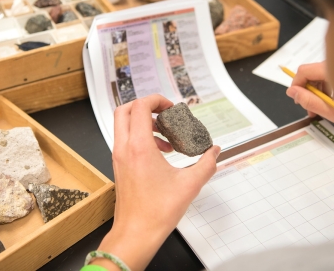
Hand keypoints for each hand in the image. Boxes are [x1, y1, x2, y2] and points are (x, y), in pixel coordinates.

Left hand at [92, 94, 220, 270]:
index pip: (140, 107)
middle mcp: (124, 148)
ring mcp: (118, 157)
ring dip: (144, 123)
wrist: (136, 233)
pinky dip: (141, 137)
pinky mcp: (119, 165)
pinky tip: (161, 153)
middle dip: (146, 106)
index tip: (172, 108)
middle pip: (124, 110)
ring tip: (167, 138)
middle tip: (165, 114)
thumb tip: (215, 152)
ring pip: (123, 125)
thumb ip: (206, 164)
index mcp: (138, 147)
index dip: (156, 100)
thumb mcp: (190, 185)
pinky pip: (126, 140)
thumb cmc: (156, 212)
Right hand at [286, 62, 333, 124]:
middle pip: (312, 72)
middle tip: (309, 107)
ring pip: (320, 73)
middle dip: (306, 89)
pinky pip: (330, 73)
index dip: (296, 85)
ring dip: (316, 90)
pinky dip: (326, 86)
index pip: (304, 71)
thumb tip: (291, 92)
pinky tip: (330, 100)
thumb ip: (310, 101)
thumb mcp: (333, 110)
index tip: (297, 99)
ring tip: (321, 107)